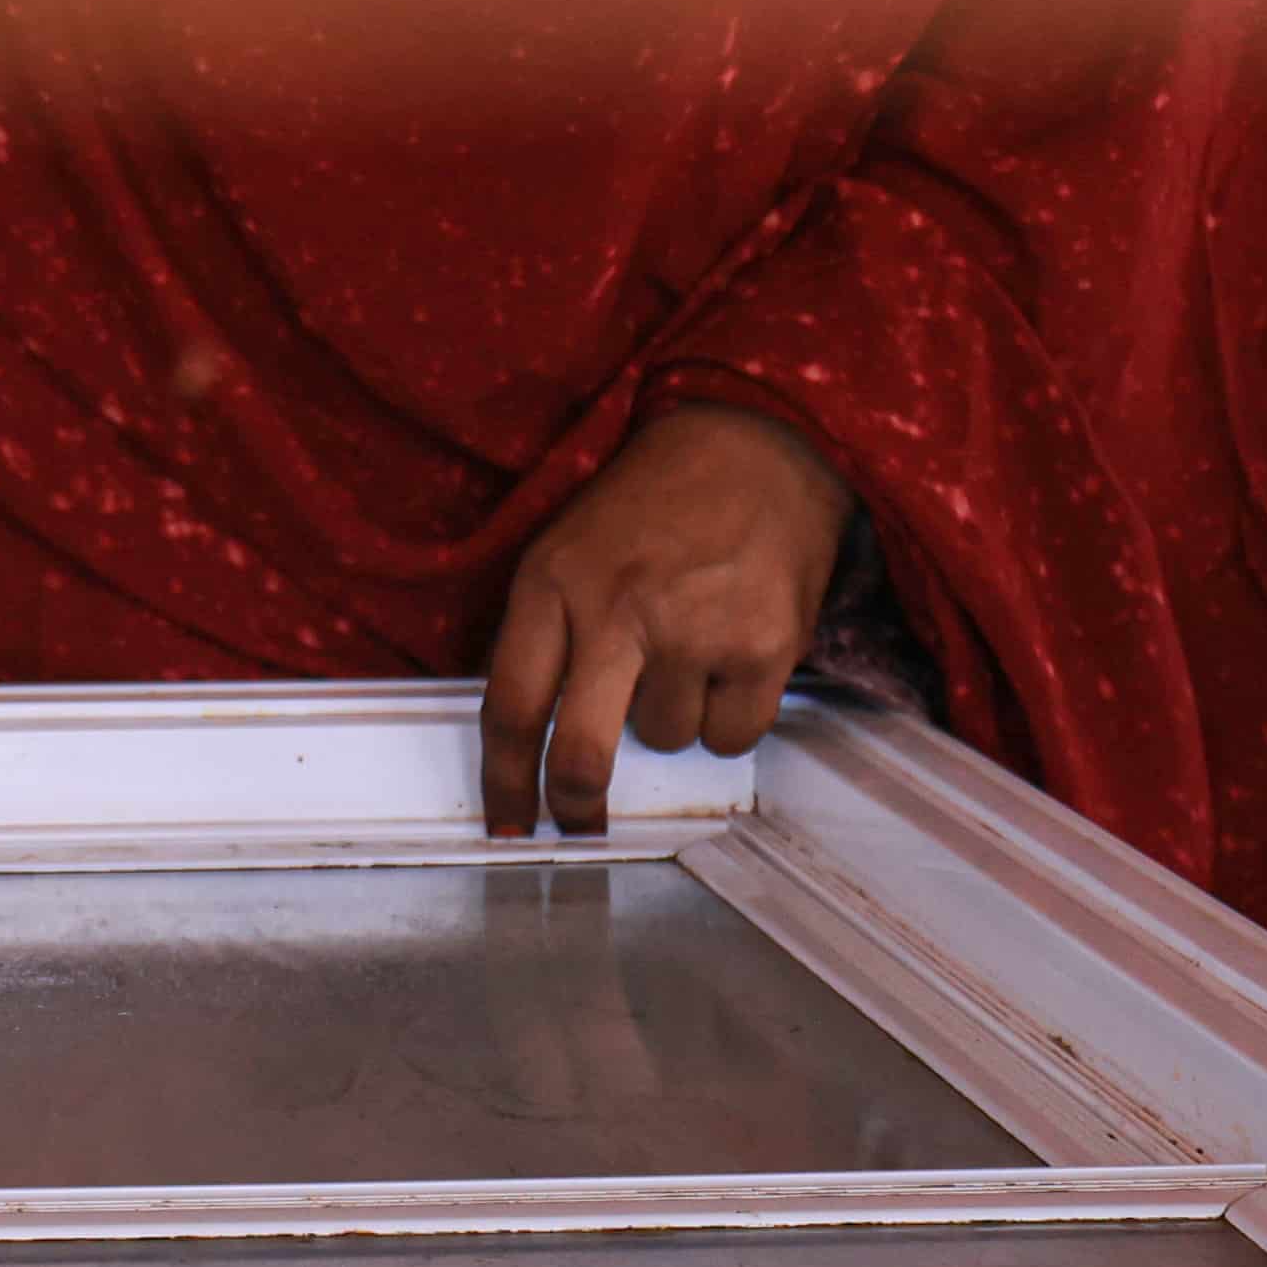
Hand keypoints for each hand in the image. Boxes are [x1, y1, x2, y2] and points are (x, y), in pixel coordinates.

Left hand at [483, 398, 849, 836]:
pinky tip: (730, 655)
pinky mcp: (762, 647)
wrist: (756, 443)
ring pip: (664, 739)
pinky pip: (729, 736)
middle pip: (578, 751)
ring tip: (688, 643)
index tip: (507, 823)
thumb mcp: (570, 546)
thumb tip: (532, 742)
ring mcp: (693, 630)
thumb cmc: (656, 503)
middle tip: (581, 822)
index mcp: (553, 580)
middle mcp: (617, 608)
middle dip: (574, 802)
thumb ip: (548, 631)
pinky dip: (729, 715)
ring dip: (672, 715)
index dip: (504, 780)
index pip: (509, 703)